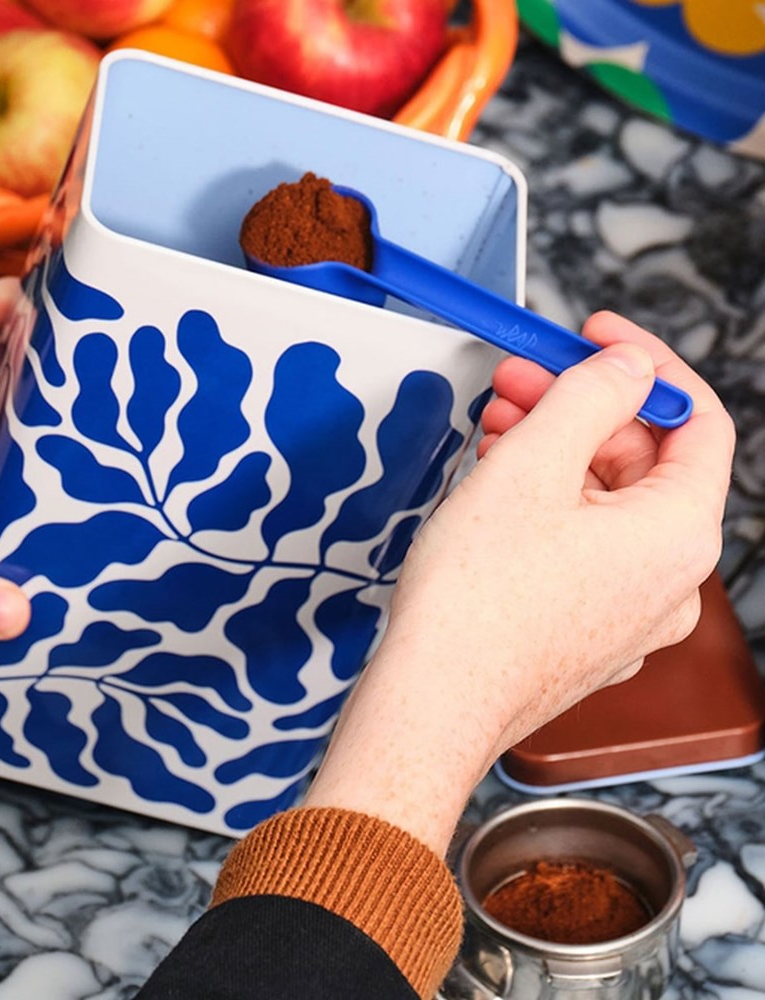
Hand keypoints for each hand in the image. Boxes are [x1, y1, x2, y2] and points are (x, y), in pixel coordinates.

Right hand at [304, 312, 734, 852]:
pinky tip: (497, 491)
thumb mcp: (532, 465)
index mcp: (677, 535)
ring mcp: (630, 614)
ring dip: (554, 456)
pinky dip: (547, 508)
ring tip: (495, 432)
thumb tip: (628, 367)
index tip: (596, 336)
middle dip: (577, 410)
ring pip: (605, 506)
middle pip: (641, 463)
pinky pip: (583, 550)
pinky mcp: (587, 633)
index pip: (697, 420)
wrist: (433, 701)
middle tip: (518, 381)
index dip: (646, 364)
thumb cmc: (476, 600)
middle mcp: (670, 581)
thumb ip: (591, 396)